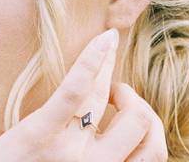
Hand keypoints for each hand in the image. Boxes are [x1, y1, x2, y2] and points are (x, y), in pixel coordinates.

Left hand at [0, 28, 167, 161]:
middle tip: (117, 92)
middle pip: (139, 122)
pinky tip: (104, 39)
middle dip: (135, 100)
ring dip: (110, 68)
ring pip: (106, 98)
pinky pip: (74, 91)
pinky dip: (93, 61)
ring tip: (105, 52)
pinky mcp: (39, 133)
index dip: (150, 126)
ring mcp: (67, 151)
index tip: (129, 115)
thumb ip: (94, 160)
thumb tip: (111, 135)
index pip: (150, 150)